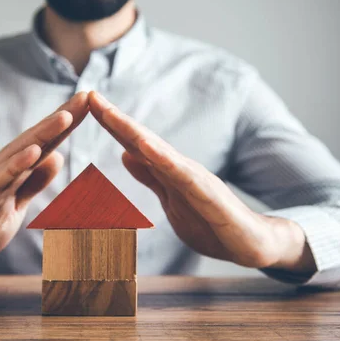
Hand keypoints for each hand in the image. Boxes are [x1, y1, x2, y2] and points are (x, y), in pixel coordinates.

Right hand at [0, 92, 89, 280]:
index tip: (92, 103)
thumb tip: (56, 156)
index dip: (67, 125)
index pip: (43, 145)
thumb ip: (32, 184)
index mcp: (8, 173)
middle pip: (34, 141)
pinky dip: (13, 168)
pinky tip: (32, 154)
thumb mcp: (11, 208)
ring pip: (16, 156)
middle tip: (88, 96)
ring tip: (65, 116)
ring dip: (41, 136)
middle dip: (61, 119)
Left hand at [88, 91, 315, 273]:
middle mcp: (180, 168)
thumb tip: (126, 153)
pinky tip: (146, 147)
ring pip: (160, 152)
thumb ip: (151, 176)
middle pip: (142, 140)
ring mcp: (195, 180)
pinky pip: (184, 177)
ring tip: (111, 115)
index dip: (111, 125)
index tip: (87, 104)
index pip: (134, 144)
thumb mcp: (171, 198)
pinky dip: (165, 160)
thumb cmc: (211, 222)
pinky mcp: (210, 196)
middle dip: (116, 119)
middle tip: (90, 96)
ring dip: (134, 132)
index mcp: (168, 171)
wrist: (252, 244)